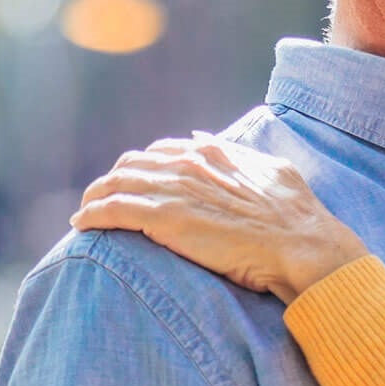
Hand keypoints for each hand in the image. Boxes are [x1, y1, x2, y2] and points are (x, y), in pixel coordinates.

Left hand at [72, 136, 368, 303]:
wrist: (303, 247)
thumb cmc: (297, 219)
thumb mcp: (274, 172)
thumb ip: (238, 155)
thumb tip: (204, 138)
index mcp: (214, 152)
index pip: (163, 150)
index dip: (145, 165)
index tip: (138, 183)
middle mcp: (189, 164)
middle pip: (132, 163)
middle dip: (114, 179)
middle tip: (105, 199)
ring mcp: (175, 189)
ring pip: (115, 183)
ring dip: (95, 197)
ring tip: (86, 213)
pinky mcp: (163, 219)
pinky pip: (112, 210)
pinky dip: (92, 215)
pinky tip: (82, 226)